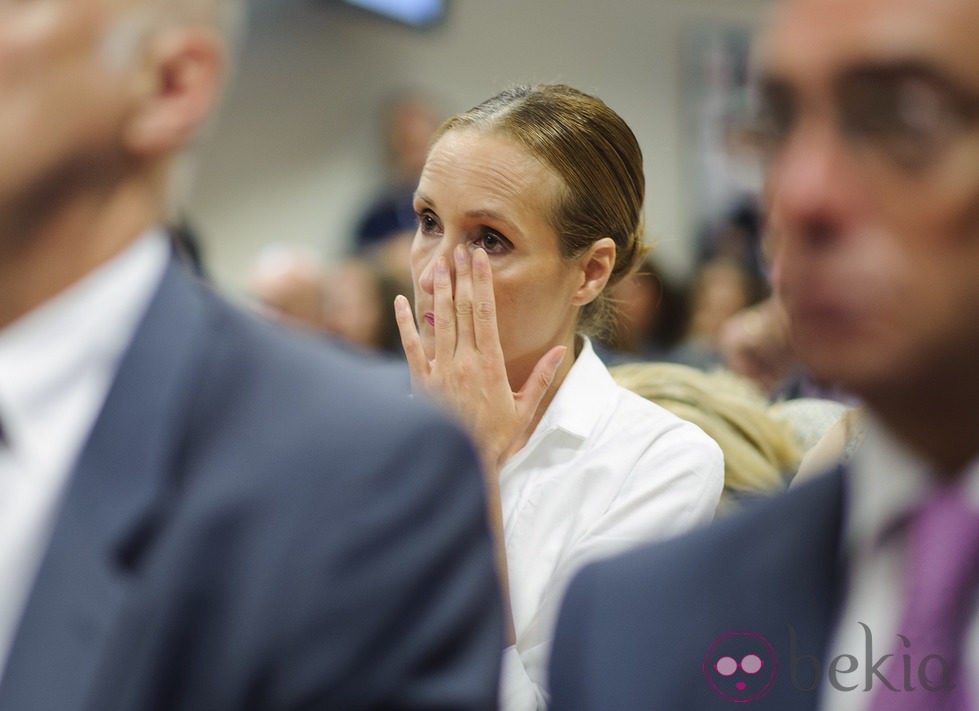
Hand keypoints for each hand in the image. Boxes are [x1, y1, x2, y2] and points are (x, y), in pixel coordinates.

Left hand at [394, 245, 565, 474]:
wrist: (464, 463)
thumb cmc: (497, 438)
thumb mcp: (524, 409)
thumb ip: (541, 378)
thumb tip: (558, 350)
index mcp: (490, 364)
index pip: (486, 313)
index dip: (482, 282)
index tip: (480, 258)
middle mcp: (463, 362)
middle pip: (462, 309)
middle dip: (461, 277)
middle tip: (460, 249)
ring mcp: (439, 370)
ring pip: (438, 322)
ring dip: (439, 291)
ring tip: (439, 265)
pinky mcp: (420, 381)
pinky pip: (411, 346)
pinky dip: (405, 323)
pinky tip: (402, 301)